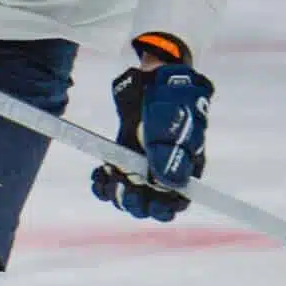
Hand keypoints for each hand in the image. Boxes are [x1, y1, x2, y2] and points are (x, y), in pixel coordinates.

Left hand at [89, 35, 212, 223]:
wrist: (151, 77)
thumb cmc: (170, 96)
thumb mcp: (172, 121)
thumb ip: (171, 151)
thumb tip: (169, 185)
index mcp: (186, 167)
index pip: (177, 203)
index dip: (165, 209)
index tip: (153, 201)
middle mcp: (163, 172)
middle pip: (150, 205)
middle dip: (137, 202)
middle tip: (127, 186)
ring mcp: (140, 167)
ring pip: (128, 197)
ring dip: (117, 194)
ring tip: (111, 177)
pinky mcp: (121, 159)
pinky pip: (109, 183)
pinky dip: (102, 184)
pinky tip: (100, 174)